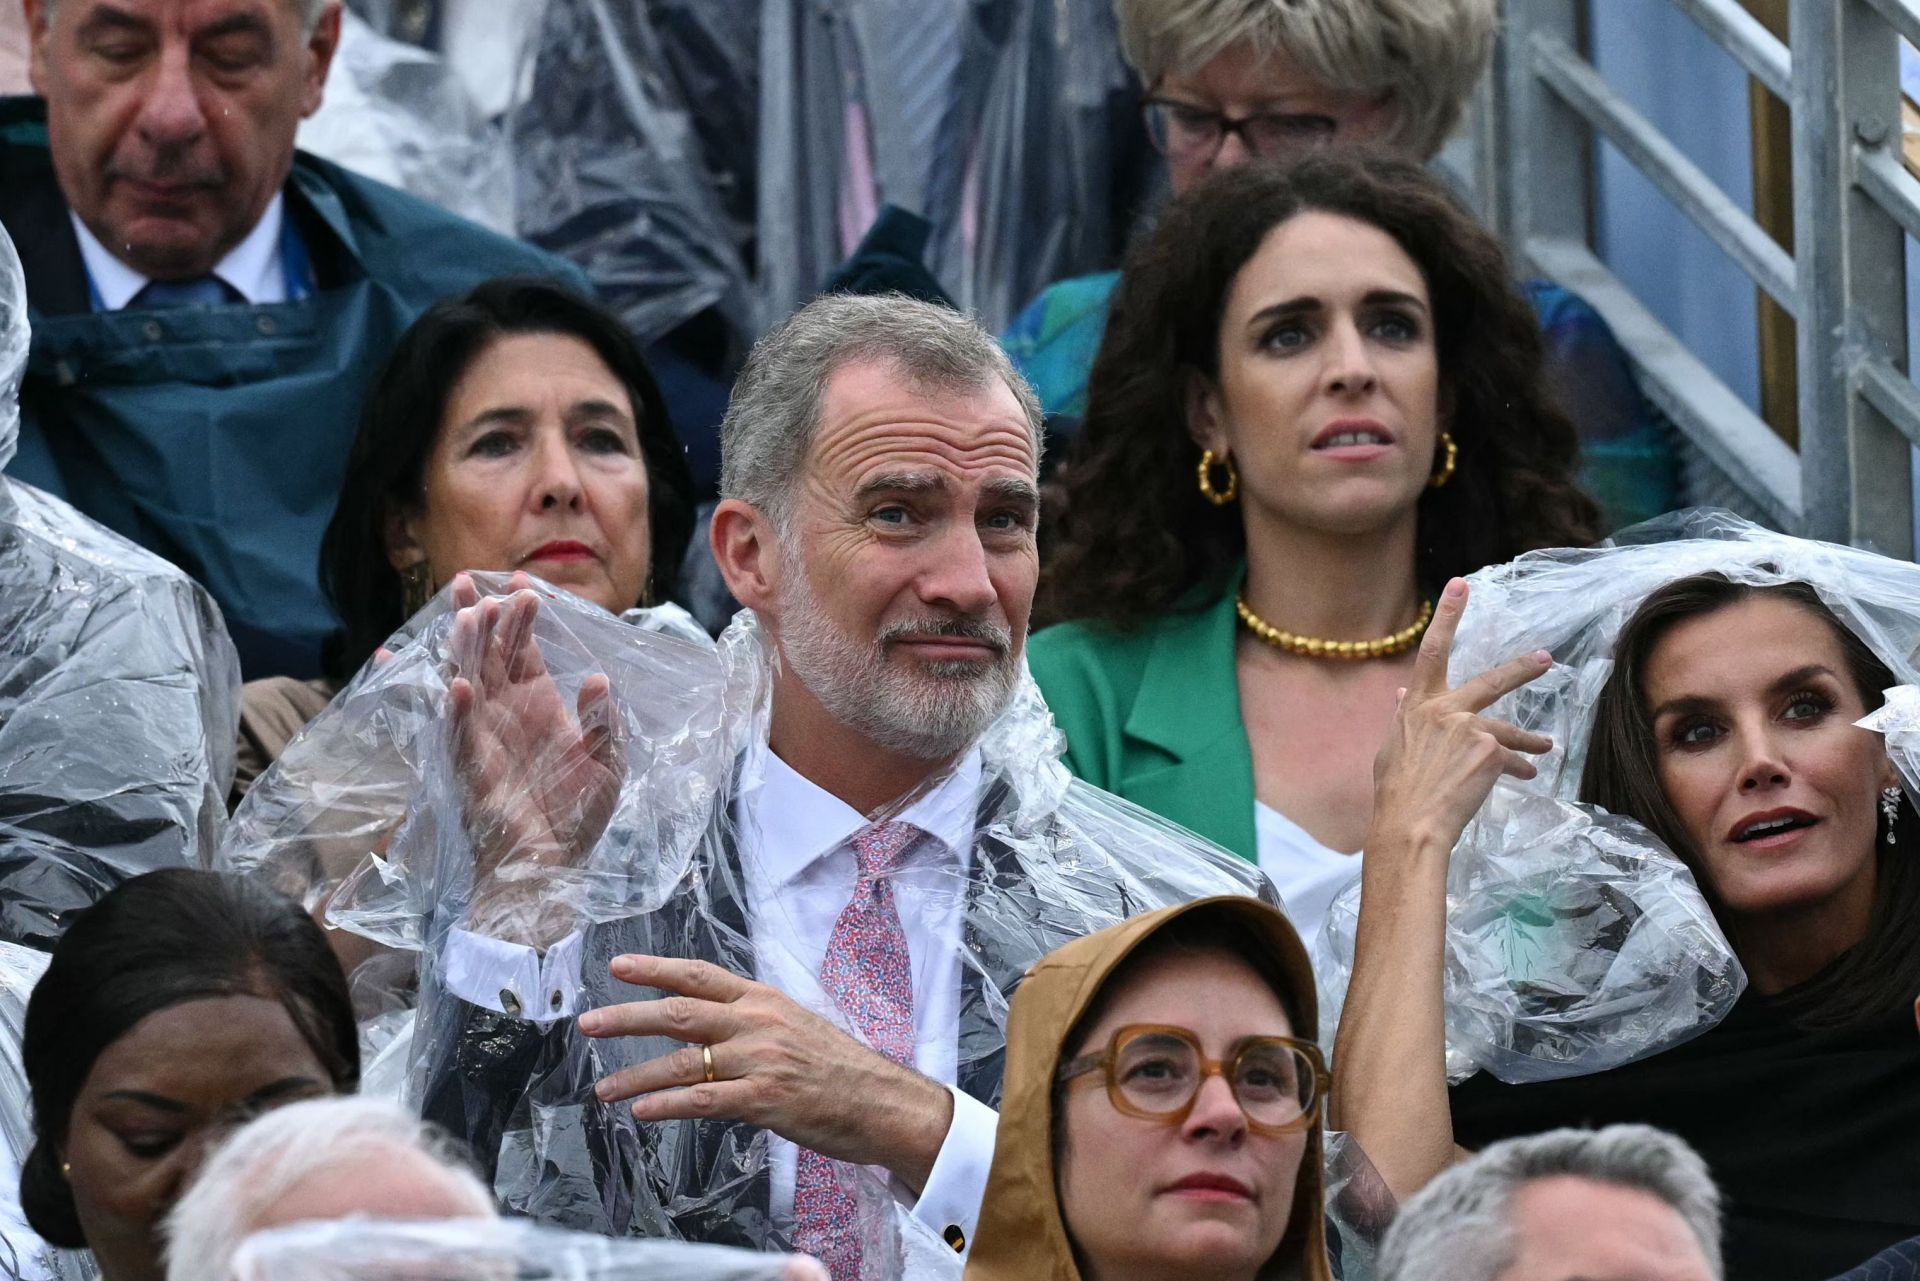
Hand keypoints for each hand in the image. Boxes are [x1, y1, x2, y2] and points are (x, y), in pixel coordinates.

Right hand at [447, 573, 623, 942]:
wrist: (553, 868)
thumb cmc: (578, 816)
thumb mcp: (607, 764)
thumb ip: (604, 720)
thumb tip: (599, 676)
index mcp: (538, 703)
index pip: (525, 648)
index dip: (522, 616)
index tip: (523, 582)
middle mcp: (506, 713)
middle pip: (489, 653)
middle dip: (482, 616)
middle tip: (473, 580)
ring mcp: (485, 738)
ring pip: (468, 682)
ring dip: (466, 650)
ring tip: (466, 615)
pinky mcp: (472, 771)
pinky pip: (461, 737)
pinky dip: (459, 713)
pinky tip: (460, 686)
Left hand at [579, 954, 955, 1194]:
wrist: (882, 1102)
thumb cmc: (840, 1069)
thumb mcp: (796, 1026)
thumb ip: (753, 1024)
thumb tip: (712, 1030)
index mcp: (763, 1000)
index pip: (699, 975)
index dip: (656, 968)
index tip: (618, 966)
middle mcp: (757, 1022)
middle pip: (679, 1013)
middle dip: (627, 1018)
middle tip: (588, 1023)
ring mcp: (759, 1059)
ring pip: (681, 1062)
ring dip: (635, 1076)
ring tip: (602, 1088)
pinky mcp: (762, 1098)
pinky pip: (702, 1100)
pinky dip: (666, 1105)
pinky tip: (642, 1112)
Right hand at [1368, 578, 1554, 856]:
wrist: (1410, 823)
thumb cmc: (1396, 791)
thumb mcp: (1393, 747)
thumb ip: (1405, 718)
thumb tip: (1404, 694)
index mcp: (1417, 706)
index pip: (1432, 651)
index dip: (1448, 616)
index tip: (1460, 585)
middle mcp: (1444, 709)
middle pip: (1490, 681)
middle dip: (1521, 668)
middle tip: (1545, 658)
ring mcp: (1468, 728)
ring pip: (1507, 730)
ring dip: (1529, 740)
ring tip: (1546, 746)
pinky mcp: (1489, 751)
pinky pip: (1509, 759)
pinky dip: (1516, 768)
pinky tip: (1524, 777)